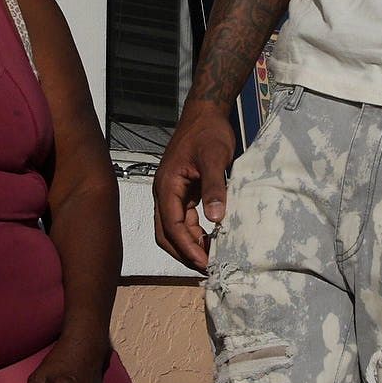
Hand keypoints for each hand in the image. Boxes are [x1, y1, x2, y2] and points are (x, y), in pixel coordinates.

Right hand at [152, 103, 238, 270]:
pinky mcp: (182, 193)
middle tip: (207, 268)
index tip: (204, 262)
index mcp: (167, 186)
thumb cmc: (208, 133)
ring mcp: (172, 194)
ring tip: (211, 259)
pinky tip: (211, 240)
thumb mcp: (214, 158)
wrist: (205, 114)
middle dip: (184, 253)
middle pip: (166, 234)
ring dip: (189, 245)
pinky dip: (195, 233)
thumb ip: (215, 188)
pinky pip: (184, 220)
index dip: (187, 247)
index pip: (172, 226)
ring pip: (174, 229)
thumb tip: (216, 219)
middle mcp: (164, 193)